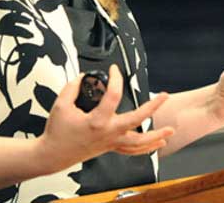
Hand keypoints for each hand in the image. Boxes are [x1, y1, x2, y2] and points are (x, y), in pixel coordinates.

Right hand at [36, 64, 174, 172]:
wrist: (53, 154)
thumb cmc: (57, 130)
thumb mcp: (61, 104)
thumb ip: (73, 87)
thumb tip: (84, 77)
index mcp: (96, 121)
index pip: (113, 96)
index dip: (115, 78)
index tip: (114, 69)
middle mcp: (108, 133)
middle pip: (136, 120)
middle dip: (152, 108)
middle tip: (164, 96)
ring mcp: (110, 143)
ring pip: (139, 142)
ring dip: (156, 136)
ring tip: (170, 130)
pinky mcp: (109, 148)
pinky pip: (131, 151)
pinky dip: (146, 148)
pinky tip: (157, 144)